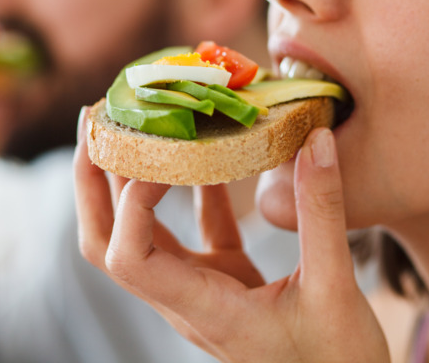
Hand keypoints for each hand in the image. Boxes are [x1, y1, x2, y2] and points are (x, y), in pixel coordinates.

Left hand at [74, 110, 389, 362]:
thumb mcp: (335, 288)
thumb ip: (322, 214)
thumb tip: (314, 140)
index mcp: (202, 309)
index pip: (129, 257)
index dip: (130, 202)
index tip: (162, 154)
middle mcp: (185, 299)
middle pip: (107, 243)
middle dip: (93, 181)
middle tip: (96, 119)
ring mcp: (198, 289)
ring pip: (137, 235)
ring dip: (126, 181)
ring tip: (130, 124)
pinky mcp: (221, 281)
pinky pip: (191, 231)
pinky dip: (188, 190)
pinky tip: (204, 153)